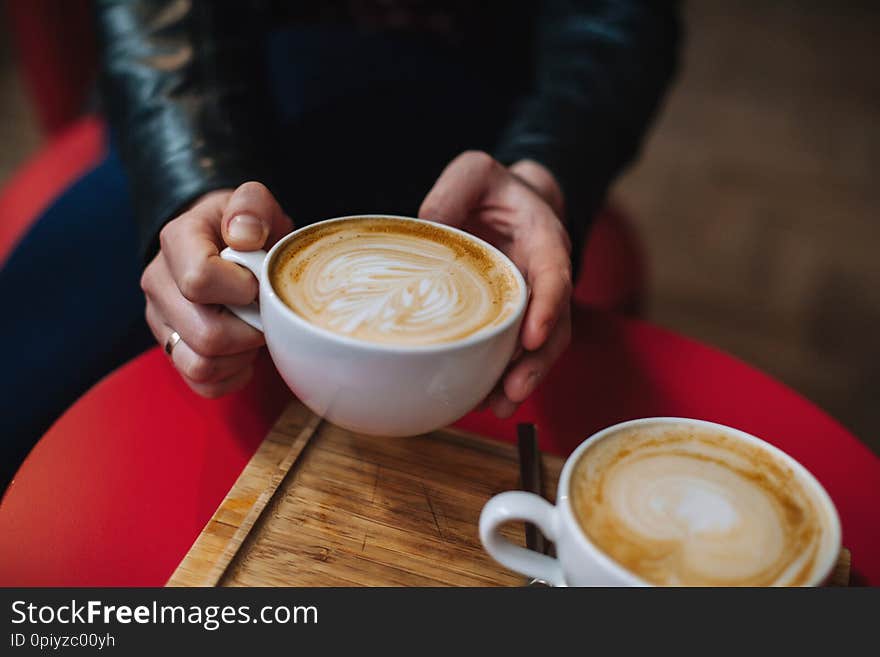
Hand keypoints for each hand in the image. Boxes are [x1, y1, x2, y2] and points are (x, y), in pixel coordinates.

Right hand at [141, 182, 292, 396]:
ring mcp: (161, 320)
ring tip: (253, 332)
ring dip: (240, 356)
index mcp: (177, 241)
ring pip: (200, 364)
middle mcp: (159, 283)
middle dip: (250, 330)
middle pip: (206, 334)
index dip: (241, 289)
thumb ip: (252, 206)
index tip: (257, 282)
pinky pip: (201, 383)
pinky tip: (244, 353)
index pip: (199, 280)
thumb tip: (244, 235)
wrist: (229, 244)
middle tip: (265, 313)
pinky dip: (231, 376)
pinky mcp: (172, 348)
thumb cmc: (245, 226)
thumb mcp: (254, 202)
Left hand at [419, 151, 572, 417]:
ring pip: (539, 348)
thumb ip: (453, 191)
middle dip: (536, 363)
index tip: (533, 337)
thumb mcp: (473, 171)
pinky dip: (502, 375)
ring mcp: (533, 302)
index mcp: (543, 241)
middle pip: (553, 326)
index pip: (555, 277)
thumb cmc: (493, 188)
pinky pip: (515, 350)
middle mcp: (545, 277)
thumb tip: (427, 229)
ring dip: (521, 379)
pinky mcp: (515, 318)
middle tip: (513, 391)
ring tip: (496, 406)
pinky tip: (481, 398)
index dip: (547, 308)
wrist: (510, 202)